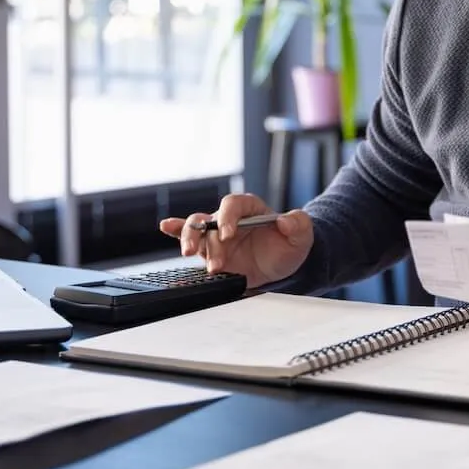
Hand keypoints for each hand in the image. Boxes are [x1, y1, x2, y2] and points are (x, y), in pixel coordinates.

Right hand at [159, 193, 313, 288]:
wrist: (283, 264)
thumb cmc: (289, 245)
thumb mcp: (302, 235)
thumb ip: (299, 225)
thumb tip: (286, 220)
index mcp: (249, 208)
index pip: (233, 204)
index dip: (228, 217)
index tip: (229, 234)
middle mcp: (229, 218)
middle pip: (209, 219)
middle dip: (207, 237)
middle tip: (214, 257)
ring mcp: (217, 233)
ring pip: (196, 229)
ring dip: (192, 242)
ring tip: (191, 255)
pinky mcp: (210, 249)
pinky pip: (189, 236)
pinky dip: (176, 230)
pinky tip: (166, 226)